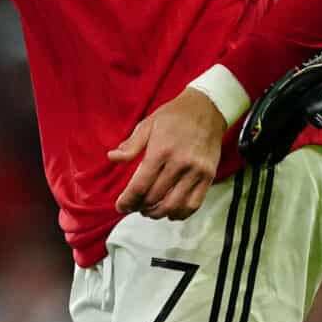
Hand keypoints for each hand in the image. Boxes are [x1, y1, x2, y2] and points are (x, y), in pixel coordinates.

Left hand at [110, 87, 226, 218]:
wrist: (207, 108)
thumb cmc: (174, 116)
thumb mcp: (148, 125)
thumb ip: (131, 145)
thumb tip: (112, 158)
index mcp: (161, 150)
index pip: (140, 185)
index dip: (128, 201)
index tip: (121, 207)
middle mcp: (179, 163)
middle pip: (155, 197)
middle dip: (140, 207)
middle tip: (134, 206)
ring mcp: (196, 171)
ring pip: (173, 205)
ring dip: (158, 213)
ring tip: (150, 211)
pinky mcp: (209, 176)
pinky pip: (194, 204)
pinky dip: (180, 213)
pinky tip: (170, 212)